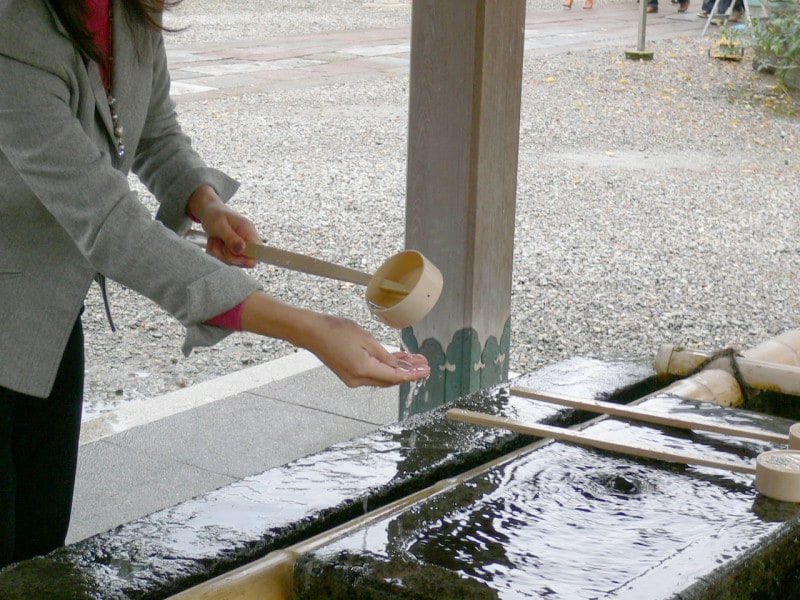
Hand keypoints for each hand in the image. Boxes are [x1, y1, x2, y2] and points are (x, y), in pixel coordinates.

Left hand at [187, 185, 259, 267]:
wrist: (208, 211)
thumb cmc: (214, 214)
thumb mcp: (219, 224)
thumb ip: (230, 238)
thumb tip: (241, 250)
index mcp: (249, 231)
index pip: (258, 253)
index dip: (246, 259)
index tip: (230, 253)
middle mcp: (248, 240)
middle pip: (244, 261)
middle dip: (226, 255)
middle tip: (218, 242)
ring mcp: (241, 246)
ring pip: (232, 262)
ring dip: (219, 253)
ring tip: (215, 240)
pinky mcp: (234, 250)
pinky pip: (226, 260)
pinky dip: (217, 253)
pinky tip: (215, 242)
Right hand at [240, 292, 430, 387]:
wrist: (311, 332)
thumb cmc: (336, 330)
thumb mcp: (366, 339)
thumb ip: (384, 355)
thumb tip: (398, 367)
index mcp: (363, 370)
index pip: (395, 377)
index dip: (412, 374)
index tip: (426, 370)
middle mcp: (358, 379)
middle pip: (390, 380)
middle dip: (408, 372)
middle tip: (424, 364)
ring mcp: (353, 378)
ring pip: (382, 377)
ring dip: (398, 369)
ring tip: (415, 361)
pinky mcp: (349, 374)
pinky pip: (372, 373)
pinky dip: (385, 368)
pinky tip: (397, 360)